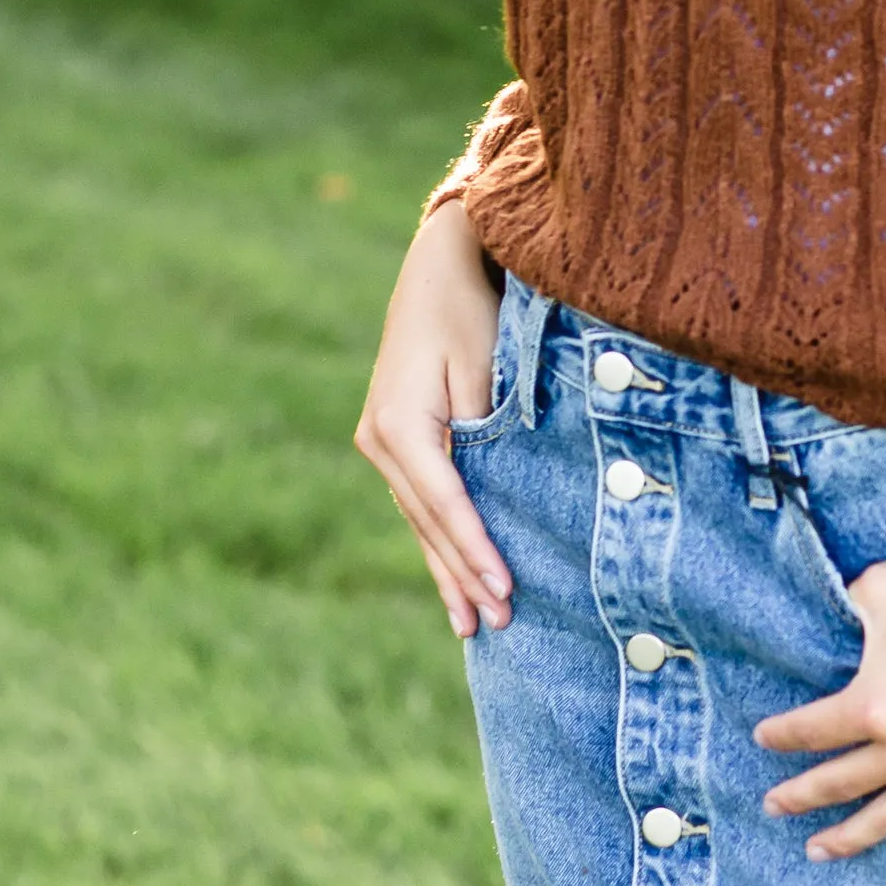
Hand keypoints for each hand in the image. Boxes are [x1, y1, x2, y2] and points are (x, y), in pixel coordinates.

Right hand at [354, 198, 510, 637]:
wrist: (439, 262)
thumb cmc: (469, 309)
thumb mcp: (481, 365)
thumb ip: (482, 431)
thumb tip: (490, 491)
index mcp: (400, 425)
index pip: (445, 503)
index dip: (475, 549)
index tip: (504, 590)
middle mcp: (380, 439)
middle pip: (427, 520)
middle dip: (462, 573)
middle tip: (495, 624)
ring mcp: (381, 441)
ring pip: (419, 517)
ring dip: (446, 567)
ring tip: (469, 623)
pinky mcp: (393, 437)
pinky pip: (419, 499)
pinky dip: (437, 536)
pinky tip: (451, 574)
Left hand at [754, 543, 885, 885]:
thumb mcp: (878, 588)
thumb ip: (845, 613)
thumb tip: (832, 621)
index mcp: (873, 705)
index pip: (812, 730)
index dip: (782, 735)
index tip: (764, 738)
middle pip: (841, 781)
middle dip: (801, 795)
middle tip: (774, 805)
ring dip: (851, 838)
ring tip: (819, 851)